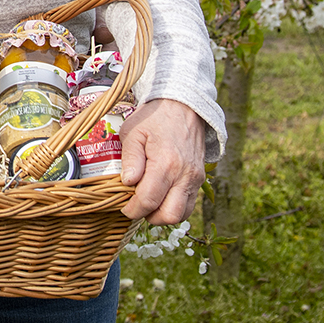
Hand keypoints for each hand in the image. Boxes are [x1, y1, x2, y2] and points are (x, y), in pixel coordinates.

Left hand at [118, 97, 207, 223]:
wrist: (184, 106)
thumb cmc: (154, 118)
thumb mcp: (133, 132)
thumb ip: (130, 158)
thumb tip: (127, 182)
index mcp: (166, 163)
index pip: (149, 200)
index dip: (133, 209)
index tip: (124, 206)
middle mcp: (184, 174)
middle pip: (169, 215)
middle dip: (149, 216)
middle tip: (136, 206)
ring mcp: (195, 178)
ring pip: (182, 214)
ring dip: (163, 215)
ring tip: (149, 201)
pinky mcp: (199, 178)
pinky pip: (189, 204)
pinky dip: (174, 207)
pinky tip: (161, 196)